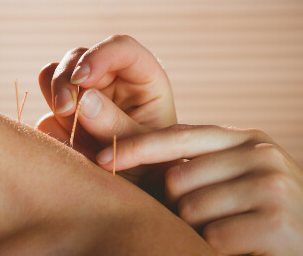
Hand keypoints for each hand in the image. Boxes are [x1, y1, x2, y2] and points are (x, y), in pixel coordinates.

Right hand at [37, 35, 176, 184]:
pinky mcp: (67, 114)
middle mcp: (111, 80)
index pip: (122, 48)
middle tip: (65, 110)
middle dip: (67, 79)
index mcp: (142, 78)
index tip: (82, 79)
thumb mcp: (145, 149)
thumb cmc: (154, 166)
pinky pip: (47, 110)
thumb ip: (116, 126)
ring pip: (55, 74)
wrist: (138, 189)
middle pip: (79, 57)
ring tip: (68, 123)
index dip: (99, 56)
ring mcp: (86, 95)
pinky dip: (50, 124)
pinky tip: (68, 145)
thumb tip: (83, 100)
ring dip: (55, 95)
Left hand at [96, 124, 302, 254]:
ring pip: (190, 210)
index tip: (102, 159)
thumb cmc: (255, 212)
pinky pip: (213, 238)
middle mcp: (261, 153)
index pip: (179, 136)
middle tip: (203, 219)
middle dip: (175, 206)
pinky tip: (238, 248)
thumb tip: (119, 151)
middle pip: (177, 178)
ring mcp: (272, 186)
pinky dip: (213, 249)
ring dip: (195, 231)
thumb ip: (189, 164)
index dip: (137, 147)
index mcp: (245, 139)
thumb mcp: (226, 179)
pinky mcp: (279, 223)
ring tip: (224, 232)